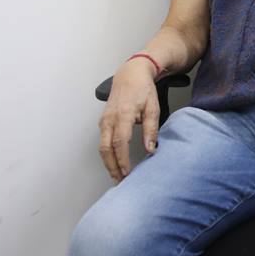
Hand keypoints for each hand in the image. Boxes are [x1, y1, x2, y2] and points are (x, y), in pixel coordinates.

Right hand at [98, 57, 159, 181]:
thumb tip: (151, 149)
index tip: (127, 173)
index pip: (119, 142)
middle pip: (105, 149)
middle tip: (121, 181)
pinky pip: (102, 141)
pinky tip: (114, 162)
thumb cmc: (142, 89)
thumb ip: (151, 129)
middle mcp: (109, 119)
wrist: (130, 74)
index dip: (122, 160)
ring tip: (118, 176)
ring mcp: (104, 120)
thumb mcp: (153, 108)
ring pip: (101, 147)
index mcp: (122, 115)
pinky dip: (107, 155)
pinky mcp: (103, 122)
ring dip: (108, 163)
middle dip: (112, 167)